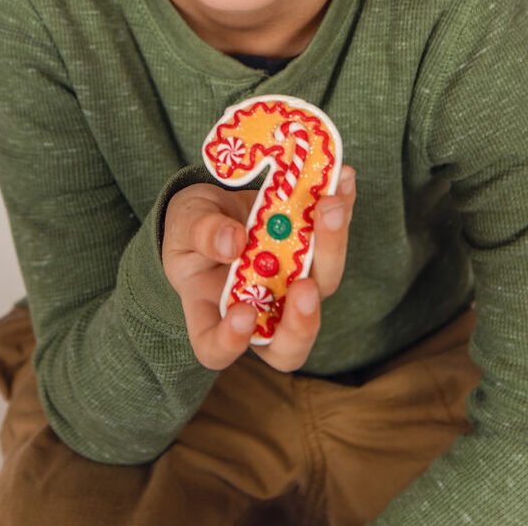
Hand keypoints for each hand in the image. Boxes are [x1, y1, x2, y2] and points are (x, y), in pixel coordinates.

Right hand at [162, 166, 355, 372]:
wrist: (216, 202)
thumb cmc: (191, 227)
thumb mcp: (184, 223)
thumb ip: (202, 232)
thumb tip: (233, 242)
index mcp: (213, 313)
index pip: (217, 348)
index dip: (231, 341)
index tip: (242, 312)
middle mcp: (260, 309)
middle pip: (288, 337)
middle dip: (303, 319)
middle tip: (306, 286)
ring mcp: (291, 283)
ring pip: (321, 283)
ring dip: (331, 247)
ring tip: (330, 206)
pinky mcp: (312, 252)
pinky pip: (332, 237)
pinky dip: (341, 209)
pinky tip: (343, 180)